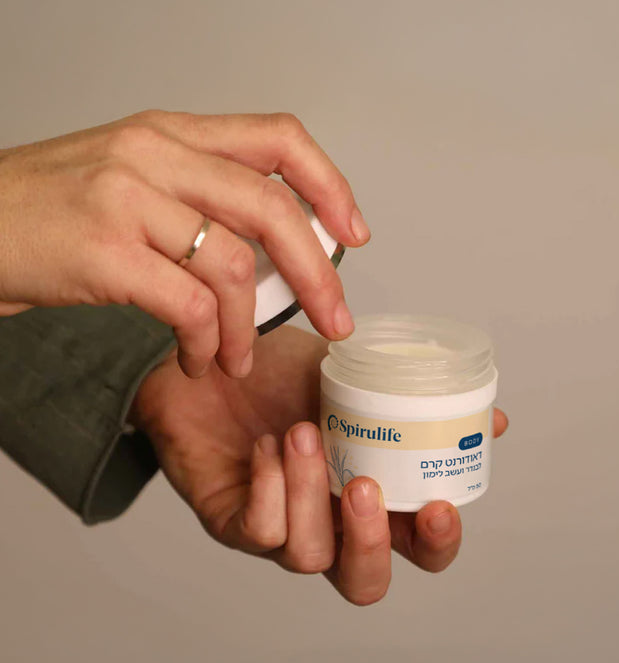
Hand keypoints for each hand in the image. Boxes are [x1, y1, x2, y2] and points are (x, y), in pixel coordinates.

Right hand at [0, 111, 368, 376]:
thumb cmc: (52, 210)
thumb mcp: (132, 177)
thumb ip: (200, 196)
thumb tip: (273, 247)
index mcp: (172, 133)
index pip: (278, 138)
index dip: (329, 185)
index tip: (353, 234)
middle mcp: (155, 153)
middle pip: (272, 207)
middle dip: (317, 273)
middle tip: (334, 319)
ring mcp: (127, 197)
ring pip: (232, 264)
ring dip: (247, 327)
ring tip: (236, 357)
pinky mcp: (104, 249)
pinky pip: (189, 305)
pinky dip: (206, 342)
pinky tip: (198, 359)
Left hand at [131, 326, 509, 604]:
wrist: (212, 361)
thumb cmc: (281, 373)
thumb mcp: (354, 377)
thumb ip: (415, 399)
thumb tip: (494, 420)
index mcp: (369, 494)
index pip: (416, 546)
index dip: (437, 543)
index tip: (440, 504)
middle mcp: (328, 523)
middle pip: (364, 582)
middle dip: (372, 546)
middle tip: (365, 489)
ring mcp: (280, 528)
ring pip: (308, 555)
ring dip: (311, 492)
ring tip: (303, 432)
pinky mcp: (232, 523)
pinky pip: (259, 531)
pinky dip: (269, 487)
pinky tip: (267, 445)